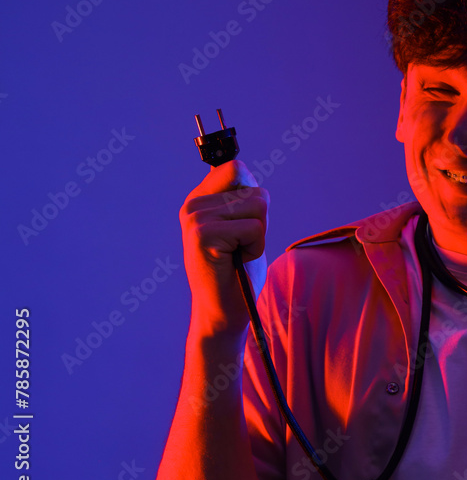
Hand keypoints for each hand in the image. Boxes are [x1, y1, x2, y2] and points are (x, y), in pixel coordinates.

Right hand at [179, 160, 268, 340]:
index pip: (236, 168)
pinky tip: (237, 261)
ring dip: (259, 235)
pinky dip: (255, 247)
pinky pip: (254, 227)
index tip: (244, 223)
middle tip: (242, 245)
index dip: (253, 193)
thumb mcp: (243, 225)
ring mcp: (196, 219)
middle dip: (261, 220)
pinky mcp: (204, 235)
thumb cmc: (238, 270)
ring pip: (257, 206)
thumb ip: (242, 197)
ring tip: (238, 253)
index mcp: (201, 199)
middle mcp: (194, 205)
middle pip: (255, 189)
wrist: (223, 311)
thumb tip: (242, 168)